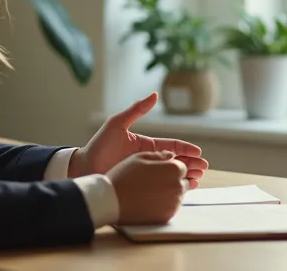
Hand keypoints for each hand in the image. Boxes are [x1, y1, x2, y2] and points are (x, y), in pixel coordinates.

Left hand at [71, 92, 208, 187]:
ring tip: (197, 179)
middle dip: (191, 164)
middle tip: (203, 168)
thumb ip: (136, 110)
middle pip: (175, 162)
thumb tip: (154, 95)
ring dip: (185, 177)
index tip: (198, 153)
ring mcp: (145, 175)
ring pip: (170, 175)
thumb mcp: (117, 124)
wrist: (83, 169)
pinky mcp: (141, 188)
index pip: (171, 147)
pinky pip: (160, 188)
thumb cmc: (98, 146)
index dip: (186, 149)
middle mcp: (148, 160)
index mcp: (146, 146)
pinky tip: (182, 191)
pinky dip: (173, 189)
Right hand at [107, 151, 187, 224]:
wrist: (111, 202)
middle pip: (182, 181)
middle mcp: (178, 187)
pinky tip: (150, 201)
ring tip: (151, 191)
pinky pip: (171, 207)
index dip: (171, 166)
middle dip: (173, 179)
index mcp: (173, 169)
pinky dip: (164, 204)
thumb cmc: (124, 177)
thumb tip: (171, 156)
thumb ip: (159, 155)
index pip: (182, 166)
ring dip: (169, 191)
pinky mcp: (167, 217)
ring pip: (178, 195)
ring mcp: (174, 204)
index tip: (162, 168)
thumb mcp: (140, 157)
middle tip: (156, 180)